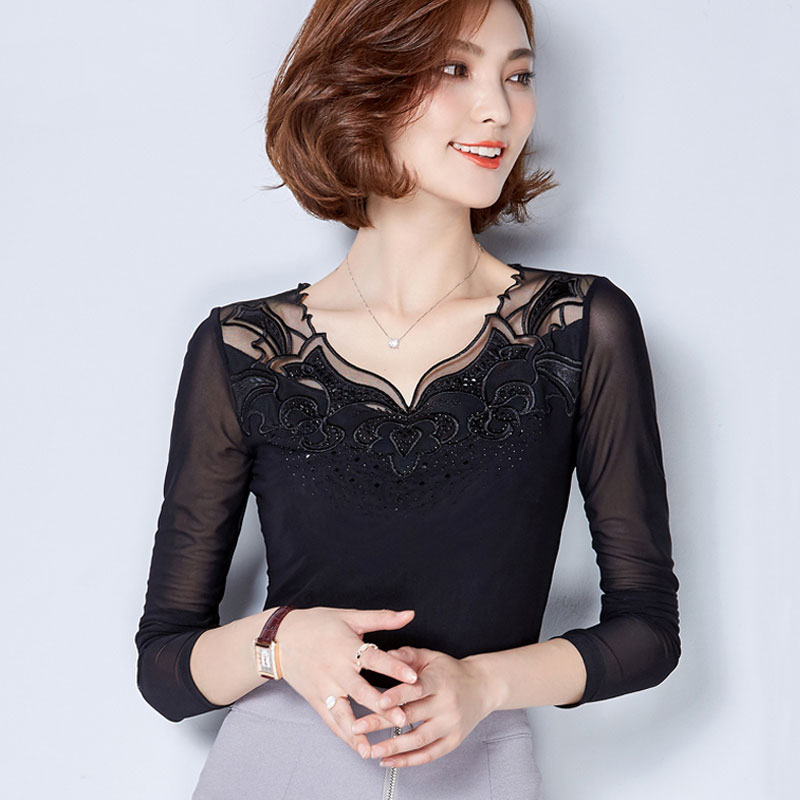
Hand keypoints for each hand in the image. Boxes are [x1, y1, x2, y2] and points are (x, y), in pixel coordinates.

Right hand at [275, 607, 420, 759]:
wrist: (280, 638)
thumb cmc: (317, 624)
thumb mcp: (350, 616)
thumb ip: (382, 618)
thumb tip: (409, 614)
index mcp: (346, 647)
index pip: (373, 658)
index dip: (394, 667)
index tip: (413, 677)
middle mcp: (335, 671)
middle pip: (360, 691)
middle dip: (381, 707)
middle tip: (401, 719)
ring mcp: (324, 688)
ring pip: (343, 713)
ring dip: (359, 731)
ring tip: (373, 748)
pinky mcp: (316, 701)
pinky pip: (331, 721)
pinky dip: (345, 736)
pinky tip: (360, 748)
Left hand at [349, 646, 492, 767]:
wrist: (482, 687)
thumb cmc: (451, 671)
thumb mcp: (431, 657)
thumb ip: (408, 656)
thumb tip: (386, 654)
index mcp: (440, 681)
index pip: (417, 689)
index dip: (397, 695)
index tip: (378, 701)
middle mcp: (447, 705)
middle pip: (411, 716)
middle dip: (382, 723)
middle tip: (358, 727)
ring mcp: (451, 725)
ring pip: (419, 740)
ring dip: (392, 747)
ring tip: (370, 750)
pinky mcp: (453, 741)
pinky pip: (429, 755)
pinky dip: (408, 761)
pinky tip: (388, 761)